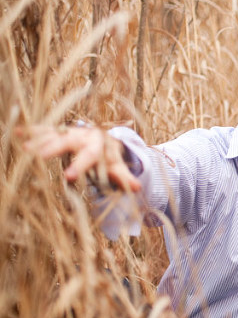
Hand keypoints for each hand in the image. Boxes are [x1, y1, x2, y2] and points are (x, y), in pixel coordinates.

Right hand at [18, 125, 140, 191]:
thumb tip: (138, 187)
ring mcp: (68, 132)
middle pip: (67, 141)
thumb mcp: (117, 166)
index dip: (80, 166)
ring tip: (25, 148)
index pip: (89, 156)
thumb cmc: (109, 156)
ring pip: (53, 134)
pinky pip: (44, 130)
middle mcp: (82, 136)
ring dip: (39, 139)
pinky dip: (32, 131)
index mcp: (98, 145)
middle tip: (39, 157)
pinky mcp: (58, 131)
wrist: (104, 137)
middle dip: (54, 148)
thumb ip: (125, 177)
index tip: (69, 177)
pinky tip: (18, 133)